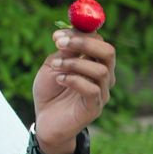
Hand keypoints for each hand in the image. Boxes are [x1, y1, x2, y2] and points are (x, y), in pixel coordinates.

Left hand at [33, 29, 115, 153]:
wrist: (45, 120)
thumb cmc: (50, 91)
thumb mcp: (52, 66)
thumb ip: (62, 52)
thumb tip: (66, 36)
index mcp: (93, 62)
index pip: (98, 41)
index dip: (79, 33)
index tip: (56, 36)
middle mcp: (103, 76)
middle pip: (108, 52)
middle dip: (84, 43)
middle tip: (59, 44)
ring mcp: (101, 92)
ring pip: (101, 71)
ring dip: (74, 64)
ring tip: (55, 67)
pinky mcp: (95, 108)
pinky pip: (92, 90)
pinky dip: (74, 80)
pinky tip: (59, 80)